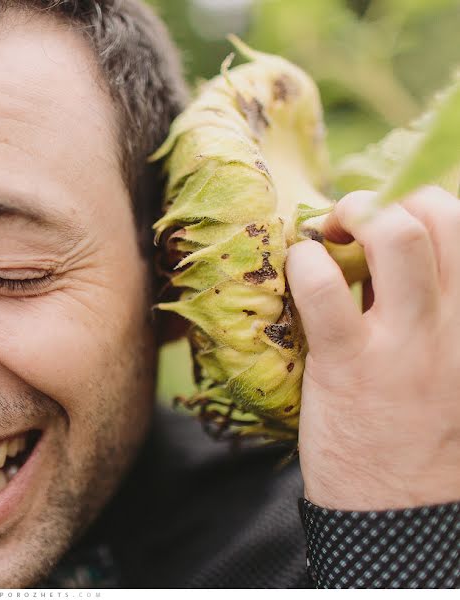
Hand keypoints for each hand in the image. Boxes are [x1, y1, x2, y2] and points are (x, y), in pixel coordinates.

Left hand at [287, 187, 459, 510]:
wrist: (400, 515)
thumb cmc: (420, 436)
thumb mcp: (452, 366)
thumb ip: (437, 314)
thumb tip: (384, 259)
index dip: (424, 207)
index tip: (389, 224)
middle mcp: (455, 324)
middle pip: (439, 214)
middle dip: (388, 199)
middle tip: (352, 224)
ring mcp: (404, 342)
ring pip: (394, 234)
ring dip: (351, 214)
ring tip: (325, 235)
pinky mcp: (347, 363)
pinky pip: (322, 286)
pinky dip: (303, 262)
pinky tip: (297, 271)